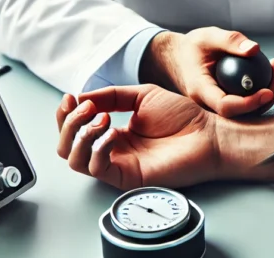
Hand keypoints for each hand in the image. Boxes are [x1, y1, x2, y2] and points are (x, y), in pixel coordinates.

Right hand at [55, 85, 220, 189]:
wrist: (209, 134)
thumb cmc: (183, 117)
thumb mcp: (142, 96)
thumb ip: (111, 96)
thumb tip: (81, 97)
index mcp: (113, 133)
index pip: (74, 129)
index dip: (65, 113)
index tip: (71, 97)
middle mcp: (112, 151)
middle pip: (66, 146)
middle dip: (67, 123)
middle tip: (86, 108)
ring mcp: (118, 165)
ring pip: (74, 160)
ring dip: (79, 135)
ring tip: (100, 118)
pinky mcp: (127, 177)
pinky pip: (97, 167)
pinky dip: (98, 147)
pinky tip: (114, 132)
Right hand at [145, 27, 273, 118]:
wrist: (176, 59)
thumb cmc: (190, 48)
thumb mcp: (207, 36)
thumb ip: (230, 40)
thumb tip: (255, 49)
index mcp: (200, 90)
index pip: (226, 107)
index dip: (249, 103)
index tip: (268, 90)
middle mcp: (208, 105)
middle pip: (242, 115)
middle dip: (266, 98)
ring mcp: (217, 108)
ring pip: (247, 112)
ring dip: (266, 94)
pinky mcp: (225, 104)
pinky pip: (245, 104)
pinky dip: (259, 91)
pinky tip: (266, 71)